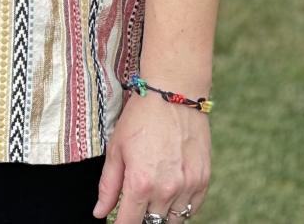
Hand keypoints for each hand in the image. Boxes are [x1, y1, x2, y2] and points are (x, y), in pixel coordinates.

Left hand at [92, 89, 210, 221]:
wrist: (174, 94)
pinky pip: (192, 208)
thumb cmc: (141, 117)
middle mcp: (166, 190)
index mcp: (140, 183)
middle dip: (141, 216)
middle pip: (152, 223)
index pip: (129, 223)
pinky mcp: (203, 181)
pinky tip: (170, 190)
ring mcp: (188, 187)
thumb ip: (108, 184)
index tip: (118, 223)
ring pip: (173, 219)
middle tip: (136, 199)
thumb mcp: (116, 147)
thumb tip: (100, 212)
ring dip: (161, 213)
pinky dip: (180, 206)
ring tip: (153, 193)